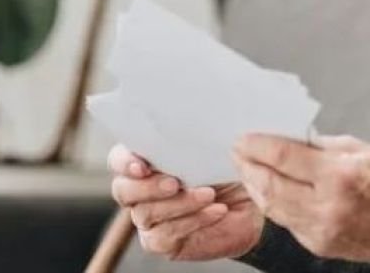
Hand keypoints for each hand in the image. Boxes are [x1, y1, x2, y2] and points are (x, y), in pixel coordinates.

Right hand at [108, 144, 264, 260]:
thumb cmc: (225, 167)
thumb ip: (191, 141)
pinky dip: (193, 221)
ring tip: (209, 194)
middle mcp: (139, 190)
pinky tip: (216, 210)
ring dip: (179, 203)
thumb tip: (189, 128)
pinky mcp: (162, 241)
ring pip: (146, 214)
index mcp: (145, 160)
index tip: (142, 166)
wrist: (250, 199)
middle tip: (175, 183)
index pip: (119, 159)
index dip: (125, 162)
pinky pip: (165, 235)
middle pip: (124, 190)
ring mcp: (148, 217)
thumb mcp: (211, 149)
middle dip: (148, 187)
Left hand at [232, 134, 369, 262]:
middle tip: (238, 152)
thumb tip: (284, 141)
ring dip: (255, 187)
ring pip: (273, 207)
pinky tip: (267, 191)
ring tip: (247, 170)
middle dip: (248, 166)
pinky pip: (287, 222)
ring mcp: (323, 229)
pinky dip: (274, 205)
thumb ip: (318, 148)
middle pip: (270, 184)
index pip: (283, 157)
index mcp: (340, 174)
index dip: (257, 146)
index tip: (243, 137)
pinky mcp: (320, 245)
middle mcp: (328, 205)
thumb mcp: (357, 150)